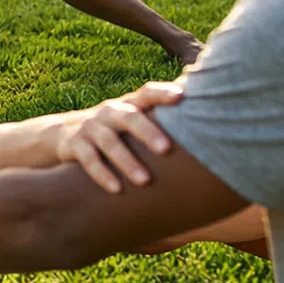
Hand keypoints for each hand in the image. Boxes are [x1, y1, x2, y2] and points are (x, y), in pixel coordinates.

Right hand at [56, 82, 184, 192]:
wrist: (66, 134)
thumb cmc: (118, 131)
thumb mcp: (136, 120)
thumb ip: (165, 121)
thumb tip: (218, 124)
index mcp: (130, 105)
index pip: (148, 93)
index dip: (163, 93)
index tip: (182, 97)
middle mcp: (111, 112)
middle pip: (129, 117)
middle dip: (147, 132)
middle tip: (166, 149)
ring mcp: (91, 127)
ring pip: (108, 142)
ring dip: (126, 161)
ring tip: (144, 181)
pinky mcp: (75, 145)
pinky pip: (88, 159)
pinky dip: (102, 174)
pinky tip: (116, 189)